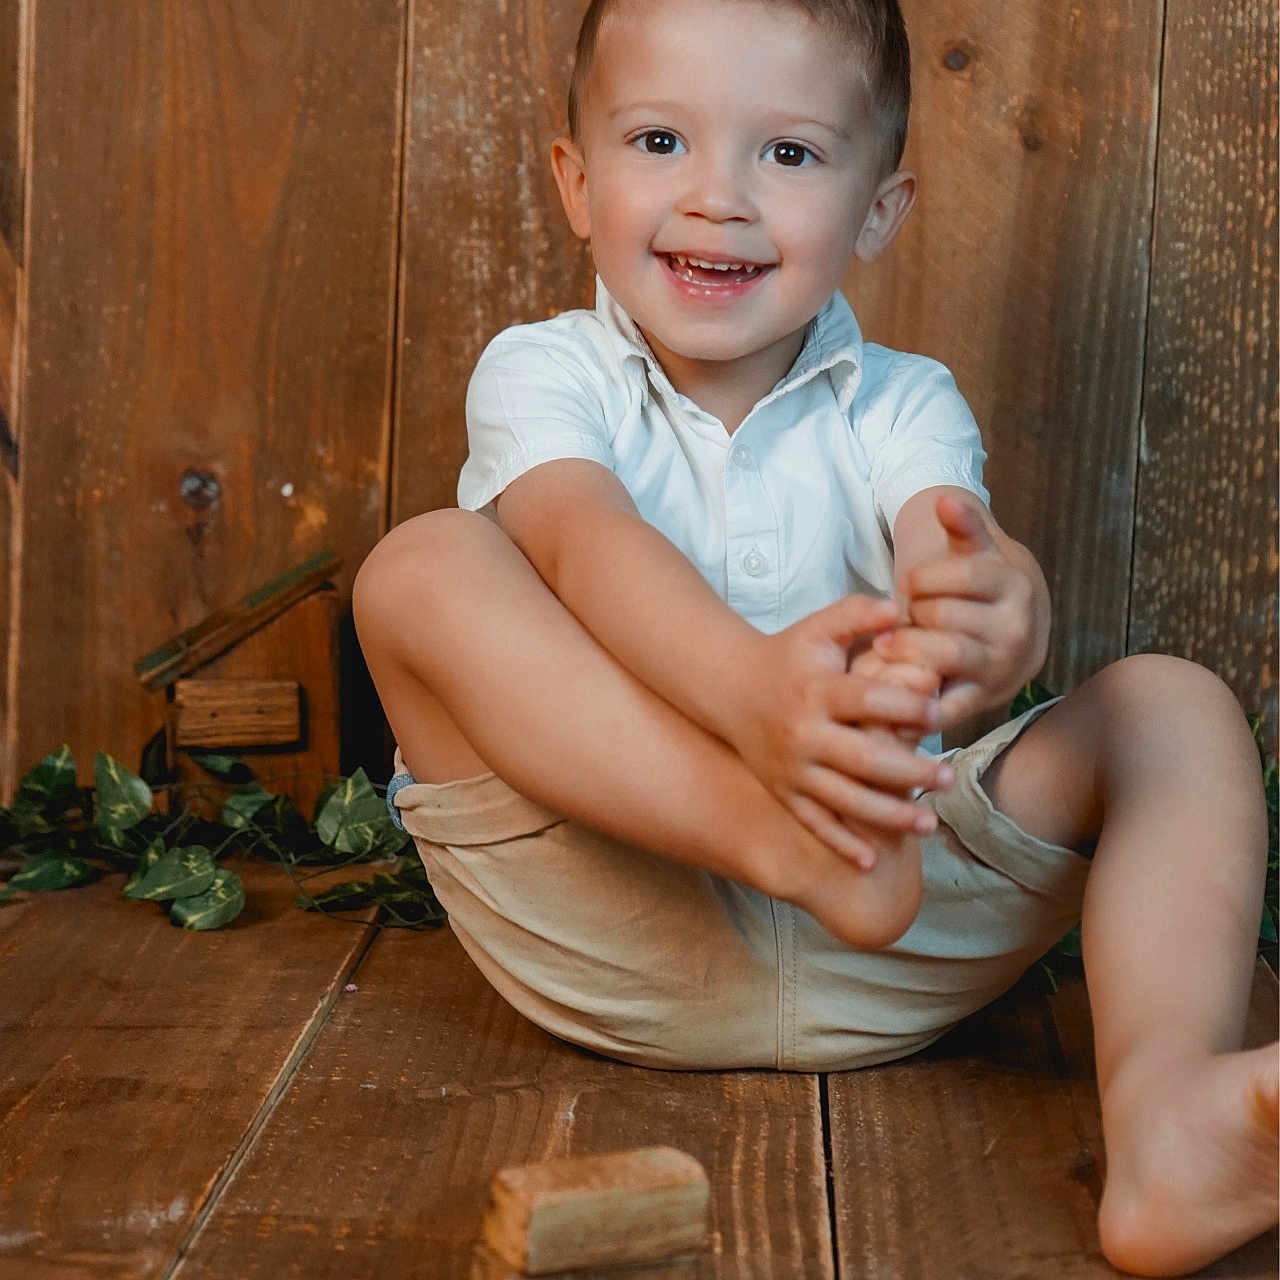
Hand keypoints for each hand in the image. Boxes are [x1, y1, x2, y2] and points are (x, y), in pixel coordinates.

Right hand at [729, 594, 954, 869]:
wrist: (728, 688)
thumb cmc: (788, 656)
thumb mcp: (818, 629)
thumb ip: (857, 614)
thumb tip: (897, 608)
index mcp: (816, 690)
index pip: (867, 700)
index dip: (907, 706)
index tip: (940, 714)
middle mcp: (803, 733)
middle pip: (863, 758)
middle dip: (909, 771)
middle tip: (950, 776)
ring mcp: (792, 768)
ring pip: (844, 799)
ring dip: (887, 815)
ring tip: (929, 823)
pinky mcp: (784, 791)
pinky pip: (814, 822)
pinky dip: (840, 843)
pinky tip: (873, 861)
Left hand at [874, 494, 1046, 726]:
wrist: (1014, 637)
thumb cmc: (980, 589)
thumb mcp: (976, 554)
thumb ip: (961, 527)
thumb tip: (943, 500)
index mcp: (1013, 585)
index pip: (961, 576)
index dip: (925, 578)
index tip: (908, 581)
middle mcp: (1013, 629)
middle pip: (946, 614)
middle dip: (914, 612)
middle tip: (895, 614)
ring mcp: (999, 667)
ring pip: (947, 655)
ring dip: (909, 649)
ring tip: (885, 643)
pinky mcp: (981, 701)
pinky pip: (947, 707)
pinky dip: (918, 706)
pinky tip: (892, 694)